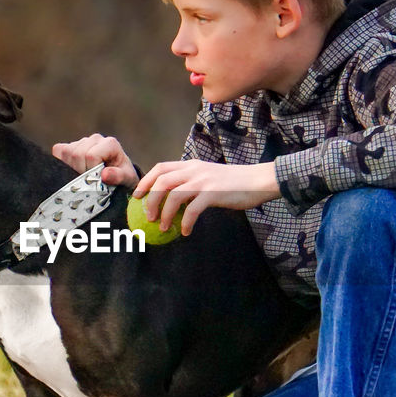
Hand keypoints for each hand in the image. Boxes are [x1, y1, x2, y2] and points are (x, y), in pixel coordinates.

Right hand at [51, 134, 137, 188]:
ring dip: (71, 168)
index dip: (90, 171)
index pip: (91, 155)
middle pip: (77, 154)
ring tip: (83, 176)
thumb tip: (104, 175)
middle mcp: (95, 139)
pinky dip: (62, 163)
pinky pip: (58, 151)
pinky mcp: (71, 145)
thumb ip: (118, 176)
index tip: (97, 181)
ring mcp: (82, 141)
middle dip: (80, 171)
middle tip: (89, 181)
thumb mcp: (127, 179)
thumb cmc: (123, 175)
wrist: (119, 173)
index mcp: (110, 144)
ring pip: (66, 152)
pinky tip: (73, 170)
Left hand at [133, 160, 280, 235]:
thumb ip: (191, 183)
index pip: (160, 168)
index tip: (137, 195)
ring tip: (164, 227)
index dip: (145, 181)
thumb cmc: (233, 183)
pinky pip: (192, 210)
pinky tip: (186, 231)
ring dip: (165, 213)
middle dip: (150, 200)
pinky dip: (186, 222)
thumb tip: (173, 200)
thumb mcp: (208, 176)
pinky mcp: (213, 193)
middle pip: (162, 182)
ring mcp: (203, 181)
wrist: (257, 181)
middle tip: (148, 216)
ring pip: (174, 196)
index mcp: (190, 165)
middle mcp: (194, 170)